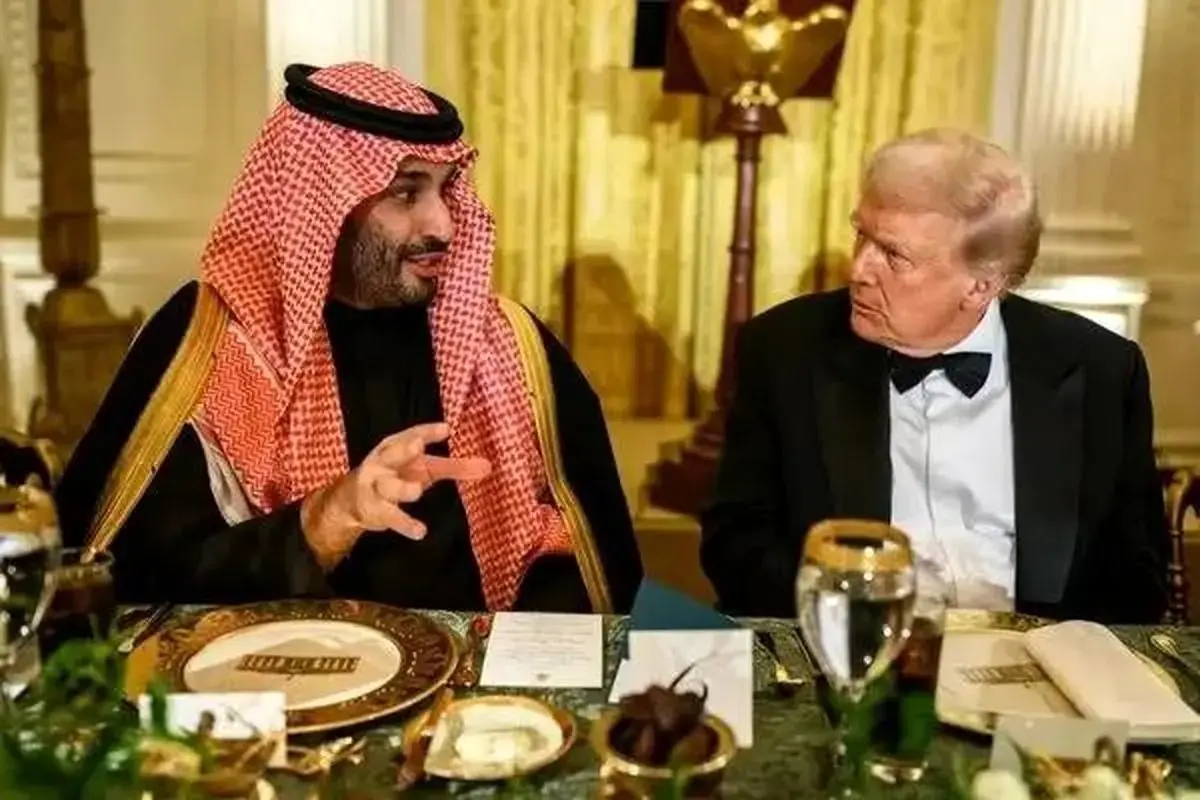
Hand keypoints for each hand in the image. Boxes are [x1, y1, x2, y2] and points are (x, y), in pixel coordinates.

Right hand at [300, 422, 490, 569]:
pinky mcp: (376, 511)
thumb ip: (456, 467)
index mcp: (395, 447)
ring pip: (389, 487)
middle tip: (417, 446)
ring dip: (402, 489)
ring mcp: (377, 488)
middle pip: (392, 454)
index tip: (446, 429)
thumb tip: (488, 466)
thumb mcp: (426, 468)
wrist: (353, 501)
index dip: (427, 431)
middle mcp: (383, 464)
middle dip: (403, 450)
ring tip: (417, 491)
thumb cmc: (398, 475)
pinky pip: (391, 517)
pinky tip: (420, 531)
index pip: (411, 435)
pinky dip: (405, 524)